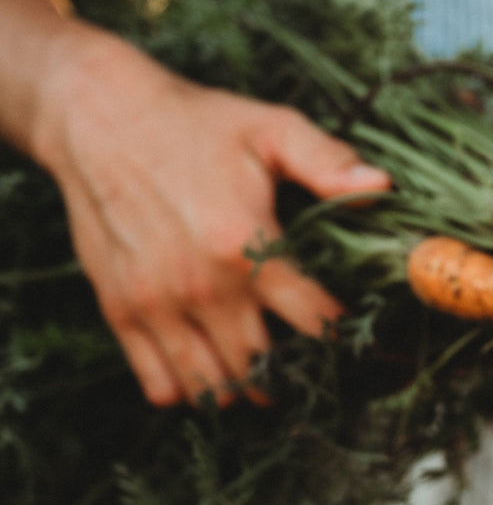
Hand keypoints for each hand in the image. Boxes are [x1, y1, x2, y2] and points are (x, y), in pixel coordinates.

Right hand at [33, 27, 389, 405]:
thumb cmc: (196, 123)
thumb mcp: (270, 128)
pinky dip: (189, 389)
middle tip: (309, 364)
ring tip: (264, 374)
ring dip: (244, 389)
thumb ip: (327, 162)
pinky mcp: (121, 309)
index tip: (353, 334)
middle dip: (293, 372)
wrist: (98, 115)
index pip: (314, 320)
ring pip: (213, 386)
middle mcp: (200, 285)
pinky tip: (210, 369)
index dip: (341, 333)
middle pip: (264, 367)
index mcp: (244, 244)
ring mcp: (156, 303)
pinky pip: (160, 383)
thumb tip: (382, 186)